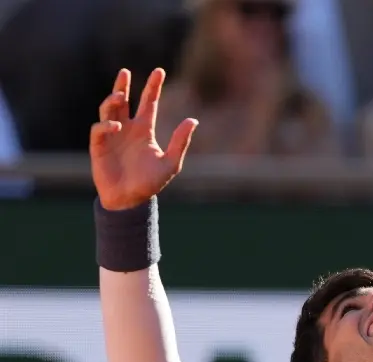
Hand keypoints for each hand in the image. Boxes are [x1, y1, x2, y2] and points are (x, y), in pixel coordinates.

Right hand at [90, 68, 197, 209]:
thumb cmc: (150, 182)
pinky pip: (99, 130)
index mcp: (144, 130)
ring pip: (108, 110)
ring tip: (119, 96)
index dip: (153, 87)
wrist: (131, 200)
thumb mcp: (171, 162)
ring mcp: (112, 136)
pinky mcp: (99, 146)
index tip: (159, 71)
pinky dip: (106, 126)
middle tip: (125, 72)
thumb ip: (180, 142)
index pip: (148, 102)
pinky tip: (117, 126)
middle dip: (123, 85)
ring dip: (112, 101)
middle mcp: (127, 128)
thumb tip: (193, 120)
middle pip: (123, 100)